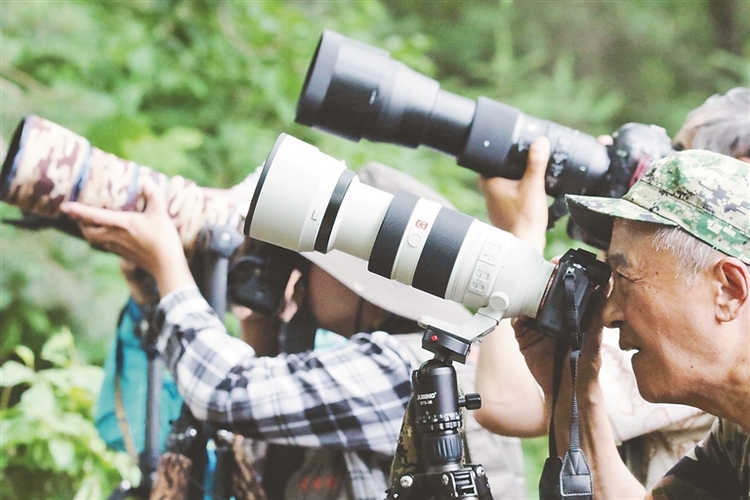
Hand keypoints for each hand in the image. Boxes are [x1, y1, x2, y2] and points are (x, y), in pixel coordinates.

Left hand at [60, 180, 194, 296]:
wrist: (166, 265)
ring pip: (94, 241)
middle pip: (88, 231)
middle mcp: (114, 236)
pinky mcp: (124, 255)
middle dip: (81, 223)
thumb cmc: (162, 239)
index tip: (64, 207)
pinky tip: (109, 237)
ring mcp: (118, 247)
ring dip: (89, 232)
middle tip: (78, 215)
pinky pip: (105, 246)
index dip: (78, 211)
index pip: (93, 216)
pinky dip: (101, 240)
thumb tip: (147, 181)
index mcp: (120, 224)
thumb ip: (154, 196)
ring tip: (90, 225)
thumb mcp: (160, 214)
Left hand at [478, 136, 549, 250]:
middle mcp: (488, 196)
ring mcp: (494, 208)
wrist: (526, 243)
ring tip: (525, 178)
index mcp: (490, 185)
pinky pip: (506, 200)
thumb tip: (540, 142)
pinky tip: (526, 197)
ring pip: (500, 188)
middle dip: (505, 169)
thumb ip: (536, 163)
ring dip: (510, 183)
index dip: (493, 156)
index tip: (505, 151)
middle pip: (493, 175)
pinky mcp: (502, 216)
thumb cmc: (525, 217)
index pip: (484, 164)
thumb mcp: (533, 185)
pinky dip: (514, 196)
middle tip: (519, 164)